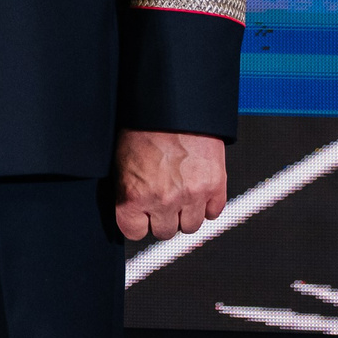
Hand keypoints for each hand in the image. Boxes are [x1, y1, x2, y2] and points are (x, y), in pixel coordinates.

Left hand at [112, 129, 227, 241]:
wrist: (173, 105)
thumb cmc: (144, 127)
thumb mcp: (123, 161)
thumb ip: (128, 190)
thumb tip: (132, 209)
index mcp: (134, 195)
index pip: (134, 232)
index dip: (138, 221)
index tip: (141, 215)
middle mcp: (163, 200)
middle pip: (165, 232)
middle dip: (163, 218)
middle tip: (162, 200)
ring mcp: (191, 195)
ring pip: (190, 227)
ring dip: (185, 214)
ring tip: (180, 194)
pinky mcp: (215, 186)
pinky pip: (214, 213)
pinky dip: (207, 204)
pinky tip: (198, 189)